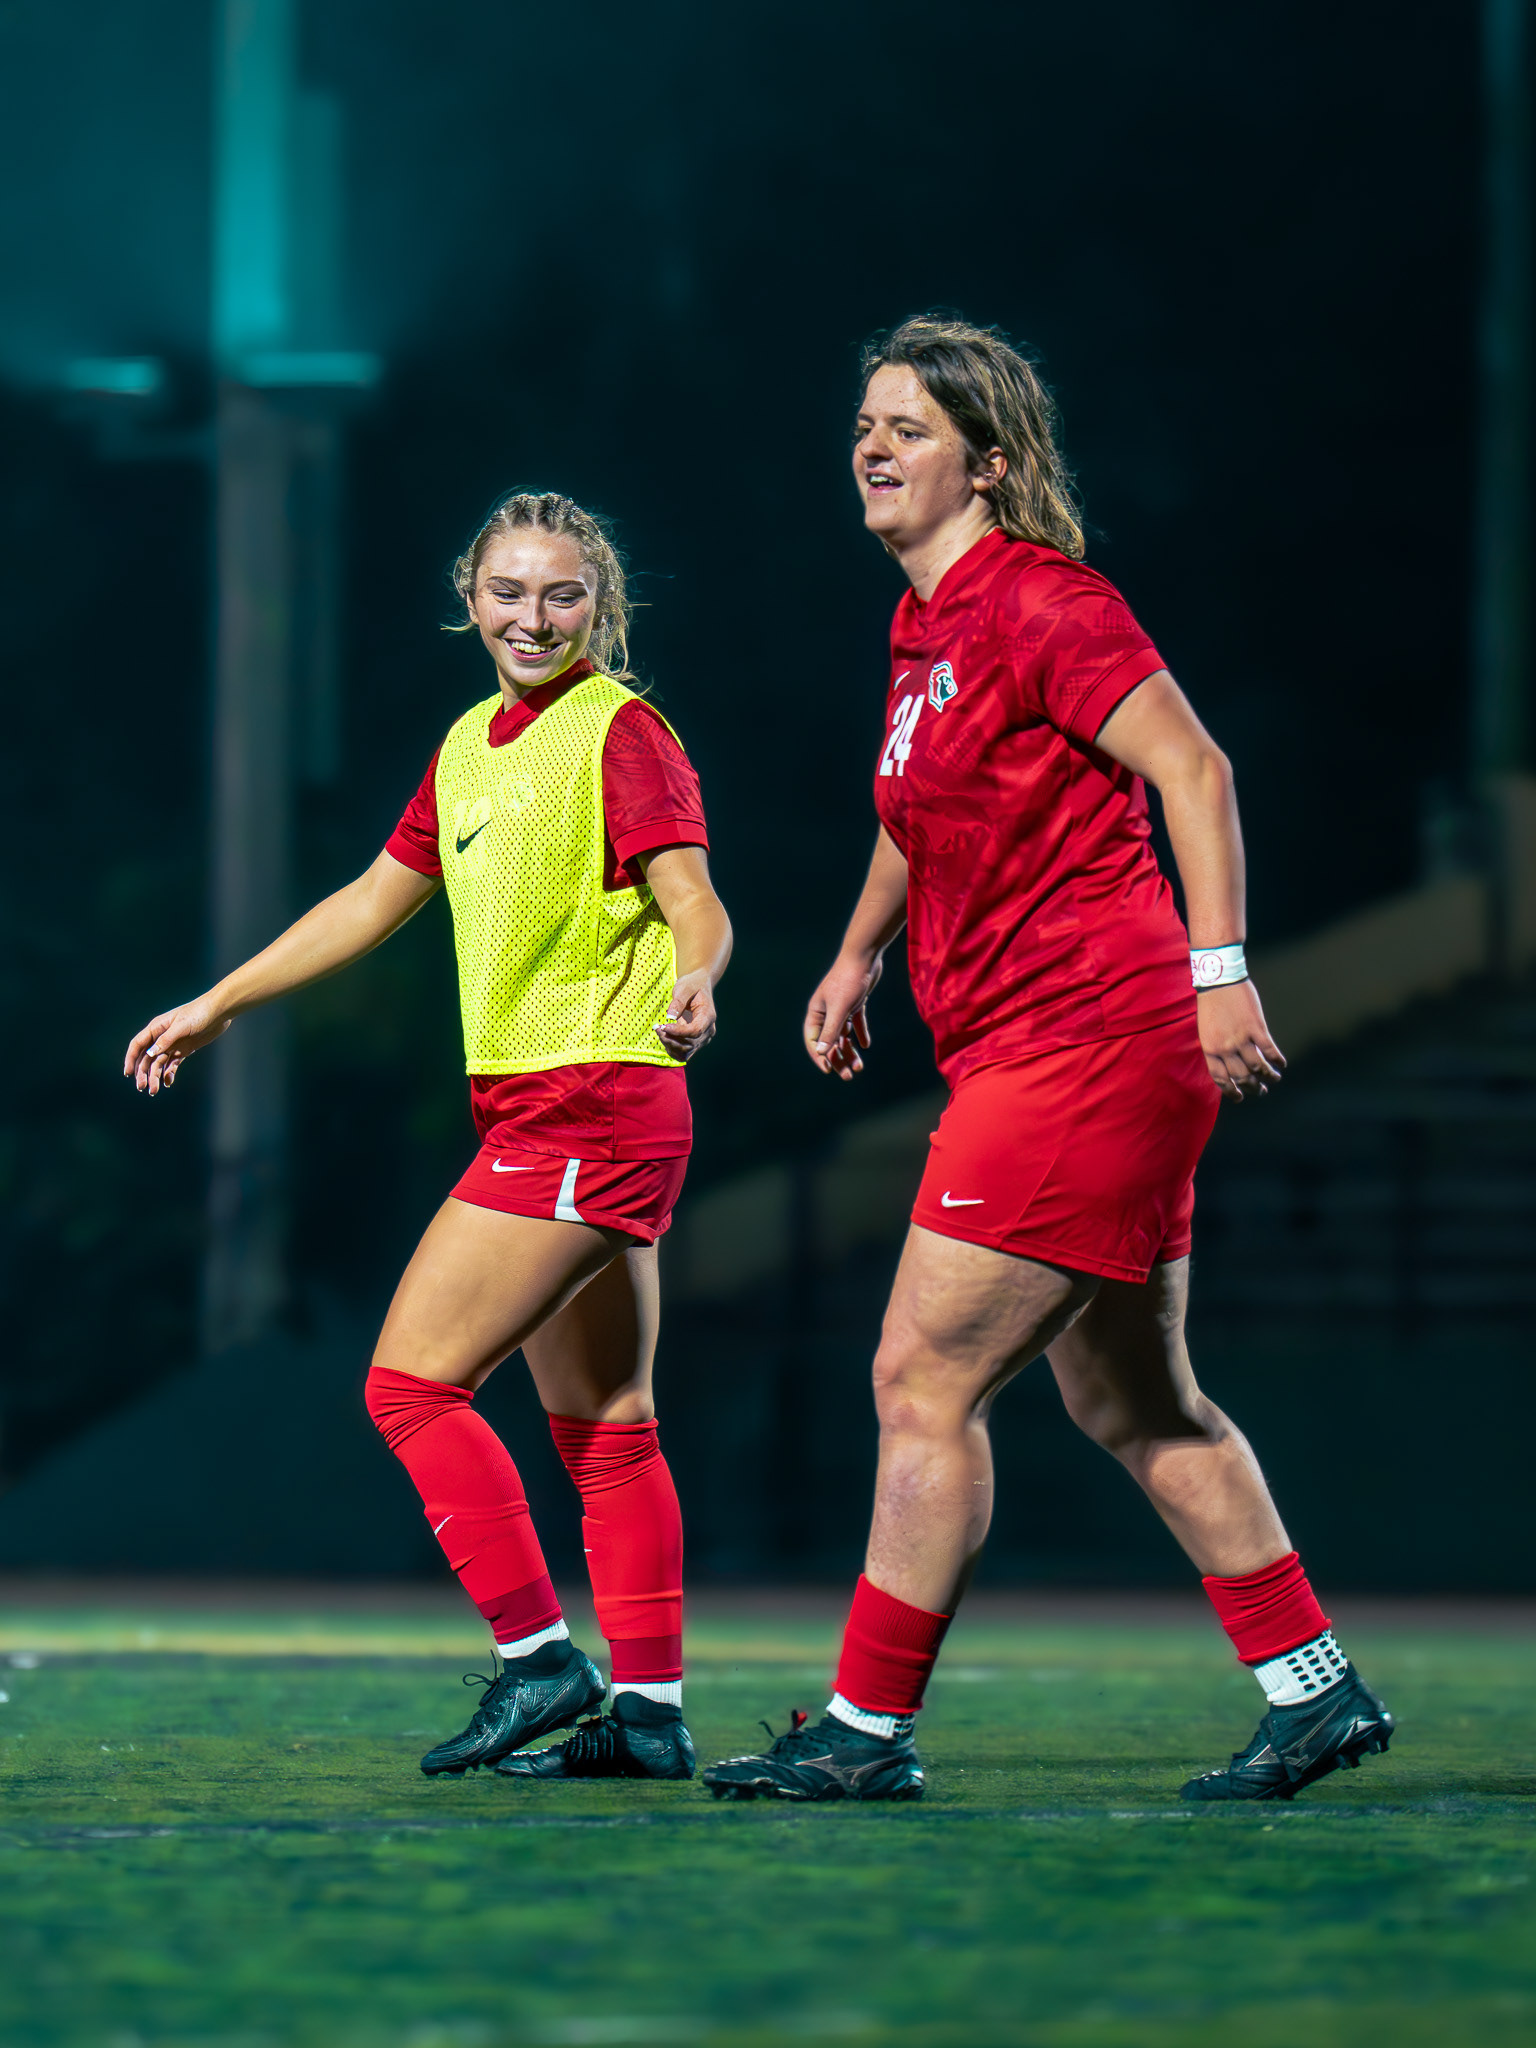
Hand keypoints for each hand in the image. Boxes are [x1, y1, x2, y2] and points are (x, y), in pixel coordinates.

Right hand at [124, 995, 233, 1096]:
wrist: (218, 1013)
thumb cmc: (199, 1014)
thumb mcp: (181, 1026)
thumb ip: (166, 1040)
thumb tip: (150, 1054)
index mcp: (156, 1028)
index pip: (138, 1045)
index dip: (131, 1059)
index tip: (127, 1073)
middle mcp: (162, 1037)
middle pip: (146, 1057)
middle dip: (142, 1072)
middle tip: (142, 1087)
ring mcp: (173, 1045)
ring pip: (158, 1063)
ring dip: (154, 1076)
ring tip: (154, 1091)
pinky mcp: (184, 1050)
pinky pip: (172, 1064)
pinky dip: (168, 1074)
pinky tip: (168, 1082)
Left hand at [655, 969, 716, 1060]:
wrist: (699, 986)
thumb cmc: (692, 984)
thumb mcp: (684, 987)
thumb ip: (678, 1002)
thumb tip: (670, 1017)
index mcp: (708, 1016)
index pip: (695, 1031)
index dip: (678, 1032)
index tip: (663, 1026)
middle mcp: (708, 1030)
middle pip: (690, 1044)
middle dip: (671, 1039)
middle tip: (657, 1027)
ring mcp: (703, 1038)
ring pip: (686, 1052)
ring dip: (670, 1045)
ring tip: (659, 1031)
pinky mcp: (695, 1041)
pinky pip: (684, 1053)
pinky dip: (672, 1049)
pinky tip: (664, 1037)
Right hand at [804, 953, 882, 1079]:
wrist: (865, 956)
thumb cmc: (849, 980)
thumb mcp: (840, 1008)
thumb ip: (831, 1031)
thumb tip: (821, 1053)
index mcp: (816, 1012)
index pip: (813, 1040)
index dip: (820, 1057)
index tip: (829, 1071)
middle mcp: (826, 1010)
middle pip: (829, 1041)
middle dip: (838, 1058)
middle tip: (848, 1076)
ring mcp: (840, 1006)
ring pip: (843, 1034)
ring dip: (850, 1051)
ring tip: (859, 1067)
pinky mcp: (855, 1001)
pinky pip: (856, 1022)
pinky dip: (860, 1033)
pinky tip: (867, 1045)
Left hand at [1199, 980, 1284, 1100]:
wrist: (1219, 980)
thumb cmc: (1212, 1004)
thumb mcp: (1206, 1030)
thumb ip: (1216, 1047)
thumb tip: (1229, 1064)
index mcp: (1209, 1048)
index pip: (1220, 1078)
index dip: (1231, 1091)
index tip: (1240, 1097)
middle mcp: (1224, 1047)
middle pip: (1241, 1076)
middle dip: (1252, 1088)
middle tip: (1260, 1091)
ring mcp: (1241, 1038)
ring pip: (1258, 1067)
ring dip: (1268, 1077)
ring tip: (1274, 1079)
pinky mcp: (1256, 1028)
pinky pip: (1269, 1050)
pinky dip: (1277, 1060)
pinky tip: (1281, 1064)